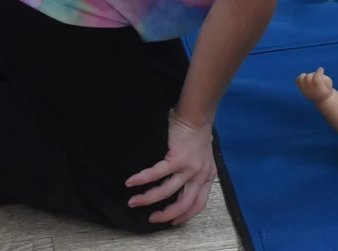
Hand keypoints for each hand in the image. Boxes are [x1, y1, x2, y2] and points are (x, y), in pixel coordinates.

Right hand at [126, 110, 216, 224]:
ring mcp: (190, 168)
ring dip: (148, 200)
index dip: (184, 215)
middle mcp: (201, 175)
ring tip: (133, 201)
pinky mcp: (178, 159)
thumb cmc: (196, 133)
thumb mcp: (202, 157)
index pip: (198, 204)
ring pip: (167, 192)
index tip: (172, 222)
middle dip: (166, 215)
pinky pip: (156, 175)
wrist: (196, 115)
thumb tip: (179, 183)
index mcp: (207, 176)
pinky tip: (130, 182)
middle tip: (152, 218)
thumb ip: (193, 171)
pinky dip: (141, 180)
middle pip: (184, 204)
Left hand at [296, 68, 333, 102]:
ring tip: (311, 78)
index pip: (316, 79)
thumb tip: (319, 75)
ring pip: (302, 79)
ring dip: (306, 76)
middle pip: (308, 77)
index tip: (321, 69)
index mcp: (319, 88)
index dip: (318, 72)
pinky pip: (297, 81)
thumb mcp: (329, 84)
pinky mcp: (301, 89)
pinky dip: (300, 78)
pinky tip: (304, 78)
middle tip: (317, 76)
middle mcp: (310, 89)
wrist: (321, 99)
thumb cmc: (326, 89)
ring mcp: (305, 90)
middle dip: (313, 74)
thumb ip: (325, 79)